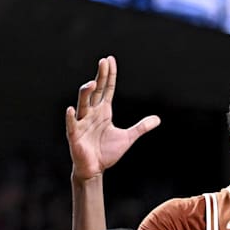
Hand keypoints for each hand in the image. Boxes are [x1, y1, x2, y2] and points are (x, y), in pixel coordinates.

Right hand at [65, 56, 160, 181]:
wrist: (95, 169)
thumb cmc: (106, 152)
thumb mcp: (128, 137)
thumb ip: (141, 127)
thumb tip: (157, 119)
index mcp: (103, 111)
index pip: (106, 89)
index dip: (109, 75)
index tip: (110, 60)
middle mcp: (91, 113)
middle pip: (95, 91)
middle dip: (99, 77)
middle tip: (103, 62)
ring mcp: (82, 123)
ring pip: (83, 104)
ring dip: (86, 93)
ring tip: (92, 83)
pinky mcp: (75, 136)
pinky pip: (72, 125)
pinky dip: (71, 117)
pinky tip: (72, 109)